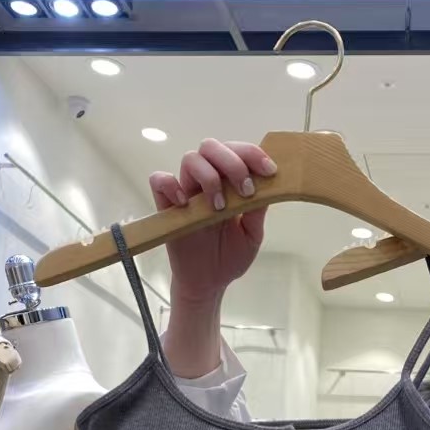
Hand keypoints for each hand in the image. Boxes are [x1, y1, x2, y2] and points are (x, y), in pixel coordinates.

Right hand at [149, 138, 275, 302]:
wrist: (209, 283)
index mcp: (229, 182)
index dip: (252, 154)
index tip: (270, 171)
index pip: (237, 152)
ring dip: (210, 177)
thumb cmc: (230, 256)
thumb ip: (258, 210)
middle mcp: (207, 181)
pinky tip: (186, 203)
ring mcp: (186, 192)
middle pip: (212, 147)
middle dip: (233, 162)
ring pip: (190, 159)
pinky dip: (171, 185)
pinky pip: (159, 181)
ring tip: (221, 207)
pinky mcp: (167, 208)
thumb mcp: (252, 235)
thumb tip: (269, 185)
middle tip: (246, 189)